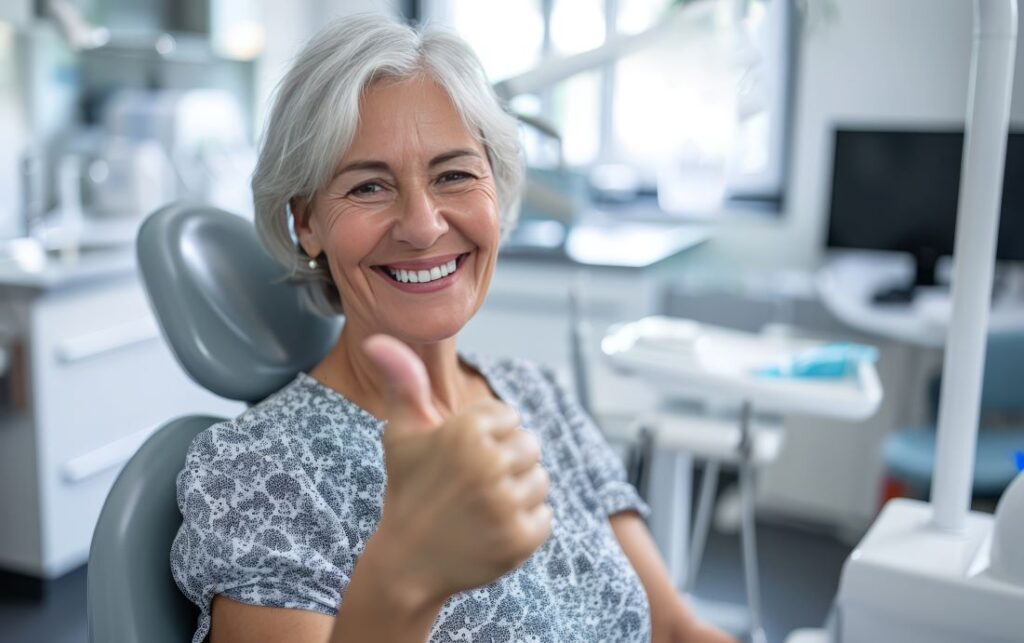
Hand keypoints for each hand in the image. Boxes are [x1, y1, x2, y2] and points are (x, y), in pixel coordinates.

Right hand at [362, 335, 552, 603]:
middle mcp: (490, 462)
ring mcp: (507, 503)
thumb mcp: (402, 434)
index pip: (509, 418)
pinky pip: (544, 516)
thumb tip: (377, 337)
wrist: (406, 564)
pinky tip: (491, 531)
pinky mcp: (522, 537)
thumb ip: (402, 381)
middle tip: (472, 487)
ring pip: (540, 481)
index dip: (487, 438)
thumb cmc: (408, 490)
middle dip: (506, 464)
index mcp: (467, 429)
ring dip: (517, 494)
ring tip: (481, 508)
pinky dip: (524, 525)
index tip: (460, 460)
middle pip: (530, 446)